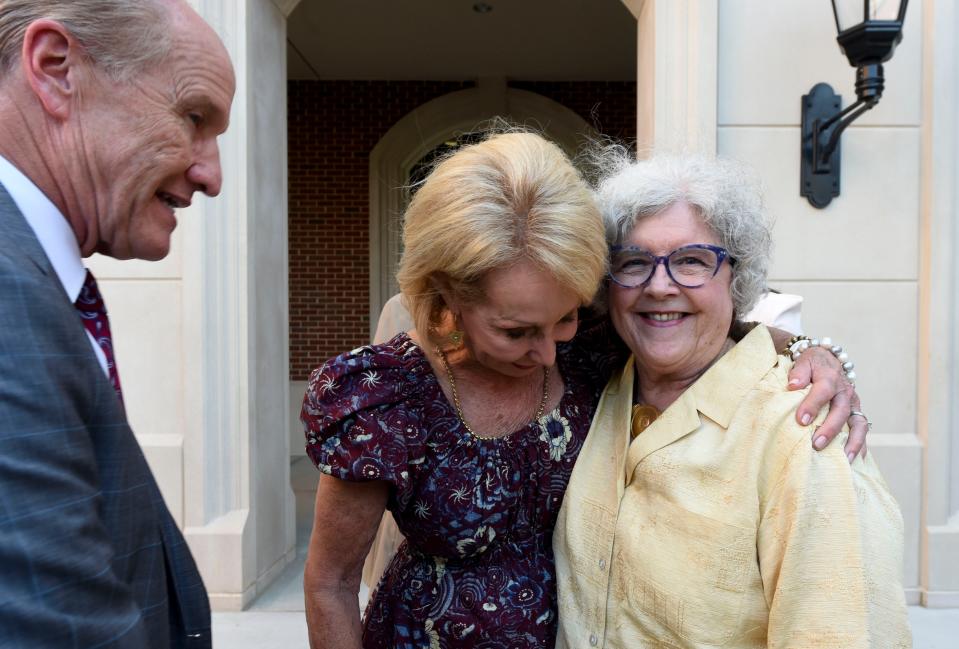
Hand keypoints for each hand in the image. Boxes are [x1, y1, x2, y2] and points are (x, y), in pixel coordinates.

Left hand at [787, 346, 866, 461]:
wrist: (827, 361)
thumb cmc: (812, 365)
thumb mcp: (803, 361)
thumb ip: (798, 372)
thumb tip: (793, 385)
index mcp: (830, 378)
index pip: (822, 391)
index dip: (812, 405)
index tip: (801, 420)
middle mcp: (845, 392)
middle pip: (840, 411)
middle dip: (830, 429)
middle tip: (816, 444)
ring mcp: (853, 404)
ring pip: (858, 423)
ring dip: (852, 442)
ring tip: (844, 459)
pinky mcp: (856, 413)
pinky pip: (861, 430)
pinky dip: (860, 445)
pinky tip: (854, 460)